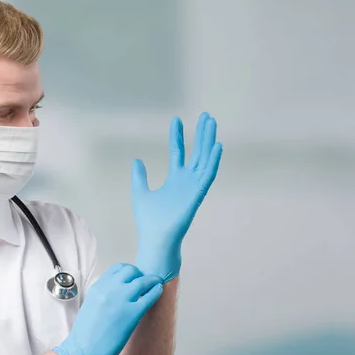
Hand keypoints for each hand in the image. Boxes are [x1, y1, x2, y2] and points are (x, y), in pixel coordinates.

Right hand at [52, 263, 162, 354]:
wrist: (82, 351)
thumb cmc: (85, 334)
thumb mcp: (90, 305)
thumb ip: (103, 295)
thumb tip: (116, 293)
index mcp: (98, 287)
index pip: (117, 268)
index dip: (129, 271)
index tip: (134, 276)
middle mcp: (109, 290)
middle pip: (131, 270)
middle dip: (140, 274)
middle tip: (145, 281)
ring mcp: (121, 301)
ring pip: (142, 281)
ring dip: (152, 280)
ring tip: (156, 282)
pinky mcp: (132, 314)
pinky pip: (149, 297)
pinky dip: (156, 291)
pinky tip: (158, 291)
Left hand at [132, 112, 222, 281]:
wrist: (155, 239)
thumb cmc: (149, 221)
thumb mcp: (140, 193)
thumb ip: (139, 177)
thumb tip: (137, 160)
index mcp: (174, 180)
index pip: (177, 152)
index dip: (177, 136)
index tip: (176, 120)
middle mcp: (186, 181)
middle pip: (196, 152)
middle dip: (201, 134)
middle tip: (206, 116)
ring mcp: (193, 187)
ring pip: (204, 159)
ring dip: (209, 141)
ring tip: (212, 122)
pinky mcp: (197, 194)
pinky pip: (208, 175)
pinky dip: (214, 161)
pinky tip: (217, 145)